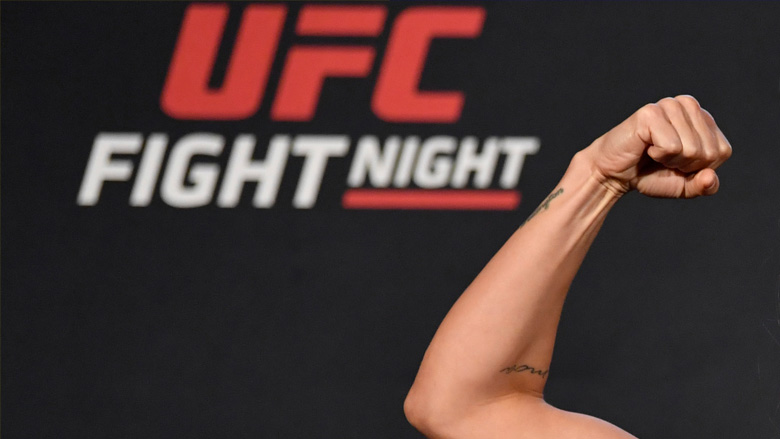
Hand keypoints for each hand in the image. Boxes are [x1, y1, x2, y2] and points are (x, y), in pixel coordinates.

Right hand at [582, 95, 731, 197]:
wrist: (612, 174)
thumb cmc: (648, 174)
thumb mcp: (683, 185)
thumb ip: (704, 186)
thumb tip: (710, 177)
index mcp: (702, 117)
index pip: (722, 152)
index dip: (699, 168)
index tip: (677, 163)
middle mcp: (688, 105)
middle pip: (708, 151)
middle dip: (685, 166)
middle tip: (662, 159)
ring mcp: (669, 106)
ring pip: (691, 150)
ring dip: (670, 161)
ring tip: (653, 152)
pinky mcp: (651, 113)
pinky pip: (672, 147)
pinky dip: (658, 155)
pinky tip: (646, 148)